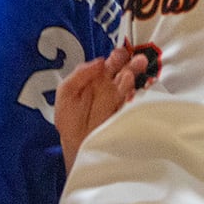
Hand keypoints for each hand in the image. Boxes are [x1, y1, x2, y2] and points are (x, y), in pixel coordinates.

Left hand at [54, 45, 149, 171]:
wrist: (77, 149)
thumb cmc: (70, 121)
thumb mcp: (66, 93)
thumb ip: (79, 74)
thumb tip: (99, 61)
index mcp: (97, 80)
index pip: (110, 65)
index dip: (116, 58)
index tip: (121, 54)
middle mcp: (111, 89)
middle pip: (123, 72)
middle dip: (130, 65)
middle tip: (137, 59)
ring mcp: (120, 103)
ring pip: (129, 86)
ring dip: (133, 78)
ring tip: (134, 72)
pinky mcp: (126, 116)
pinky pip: (131, 102)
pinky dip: (132, 95)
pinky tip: (131, 88)